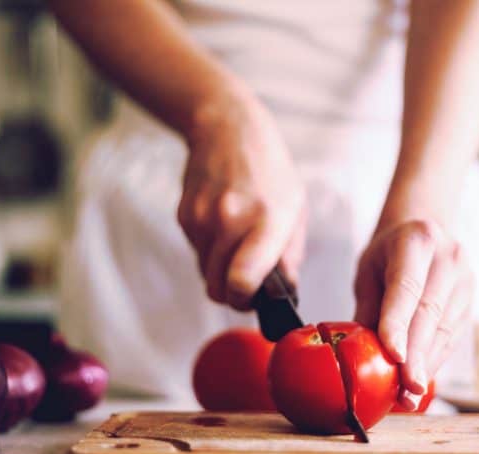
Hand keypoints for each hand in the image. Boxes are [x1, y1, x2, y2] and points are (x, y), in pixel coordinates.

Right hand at [177, 93, 305, 309]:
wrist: (226, 129)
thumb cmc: (269, 171)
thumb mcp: (295, 208)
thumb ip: (290, 255)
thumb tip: (284, 293)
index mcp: (266, 220)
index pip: (242, 280)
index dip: (244, 300)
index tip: (252, 297)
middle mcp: (230, 220)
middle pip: (218, 288)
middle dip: (232, 293)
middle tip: (247, 282)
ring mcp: (202, 218)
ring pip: (205, 273)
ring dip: (220, 270)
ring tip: (237, 243)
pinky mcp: (184, 216)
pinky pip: (196, 253)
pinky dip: (209, 251)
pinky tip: (222, 225)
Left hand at [354, 220, 472, 409]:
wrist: (424, 232)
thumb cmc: (388, 254)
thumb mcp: (368, 270)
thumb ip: (367, 307)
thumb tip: (360, 354)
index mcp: (417, 240)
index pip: (407, 287)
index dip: (399, 323)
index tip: (394, 356)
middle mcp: (449, 258)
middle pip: (430, 313)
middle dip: (416, 356)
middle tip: (404, 390)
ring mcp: (466, 280)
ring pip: (445, 330)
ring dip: (426, 366)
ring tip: (408, 396)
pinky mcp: (472, 302)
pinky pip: (452, 338)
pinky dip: (434, 362)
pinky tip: (419, 381)